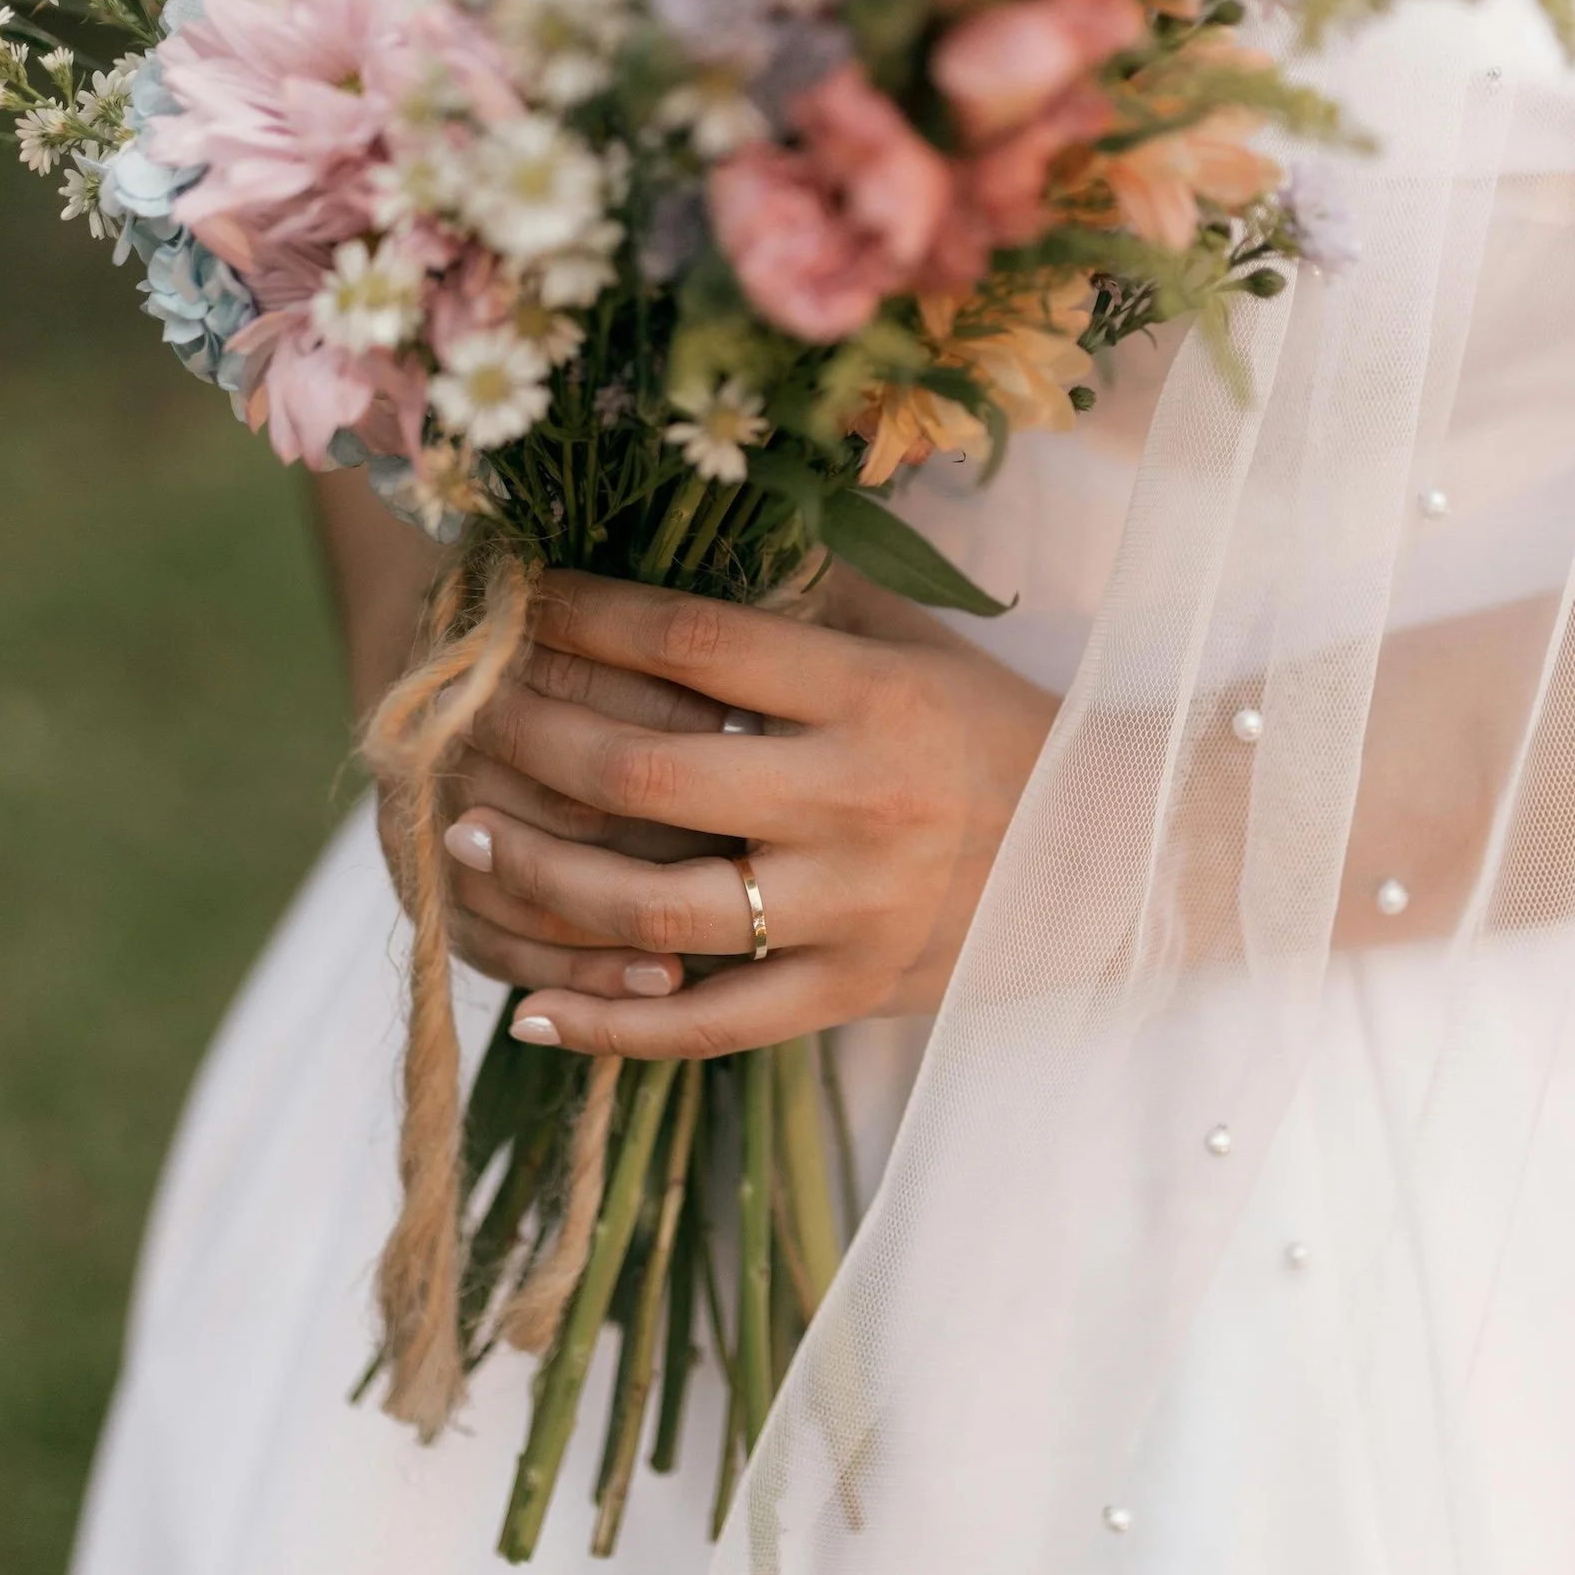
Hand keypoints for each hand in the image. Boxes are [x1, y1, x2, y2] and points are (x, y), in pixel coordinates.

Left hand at [429, 567, 1057, 1057]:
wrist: (1124, 855)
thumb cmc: (995, 732)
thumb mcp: (909, 647)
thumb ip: (795, 608)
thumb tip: (654, 546)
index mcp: (864, 694)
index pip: (691, 639)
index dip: (580, 616)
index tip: (506, 599)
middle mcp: (853, 798)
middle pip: (645, 769)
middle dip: (527, 740)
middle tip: (450, 724)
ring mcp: (852, 908)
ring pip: (657, 909)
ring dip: (541, 877)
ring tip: (466, 845)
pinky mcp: (853, 995)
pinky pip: (711, 1025)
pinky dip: (614, 1028)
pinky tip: (534, 1012)